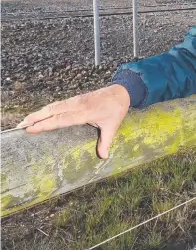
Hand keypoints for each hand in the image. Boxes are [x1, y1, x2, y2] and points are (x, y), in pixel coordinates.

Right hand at [15, 84, 130, 159]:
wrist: (121, 92)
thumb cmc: (116, 109)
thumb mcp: (112, 126)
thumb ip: (106, 141)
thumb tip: (103, 157)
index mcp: (84, 112)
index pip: (61, 119)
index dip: (46, 124)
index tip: (31, 128)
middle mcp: (77, 105)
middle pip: (53, 111)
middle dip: (36, 118)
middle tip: (20, 125)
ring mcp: (75, 101)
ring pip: (54, 106)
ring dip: (39, 113)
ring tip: (25, 120)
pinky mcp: (75, 99)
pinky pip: (58, 104)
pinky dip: (47, 109)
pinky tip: (39, 114)